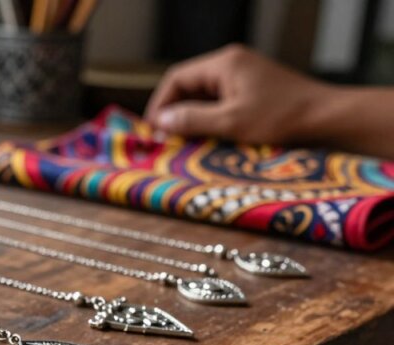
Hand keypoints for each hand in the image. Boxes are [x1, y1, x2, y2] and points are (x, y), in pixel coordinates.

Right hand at [144, 44, 330, 143]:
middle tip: (166, 140)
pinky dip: (211, 120)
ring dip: (193, 119)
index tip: (153, 130)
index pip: (177, 78)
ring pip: (205, 97)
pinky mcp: (255, 91)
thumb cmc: (282, 118)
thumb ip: (192, 120)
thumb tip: (159, 121)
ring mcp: (245, 77)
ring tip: (185, 143)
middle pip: (189, 87)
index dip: (160, 104)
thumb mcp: (231, 122)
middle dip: (175, 113)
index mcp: (224, 64)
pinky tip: (209, 140)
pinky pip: (222, 103)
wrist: (329, 119)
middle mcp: (232, 64)